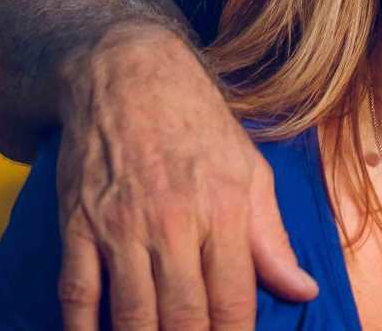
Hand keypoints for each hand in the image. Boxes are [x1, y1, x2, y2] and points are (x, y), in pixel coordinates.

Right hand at [54, 22, 317, 329]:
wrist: (129, 77)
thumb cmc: (200, 125)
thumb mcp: (251, 171)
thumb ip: (272, 238)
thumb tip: (304, 290)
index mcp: (226, 209)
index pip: (234, 299)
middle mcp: (175, 222)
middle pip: (183, 316)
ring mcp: (122, 226)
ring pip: (131, 314)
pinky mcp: (78, 226)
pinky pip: (77, 293)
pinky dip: (83, 329)